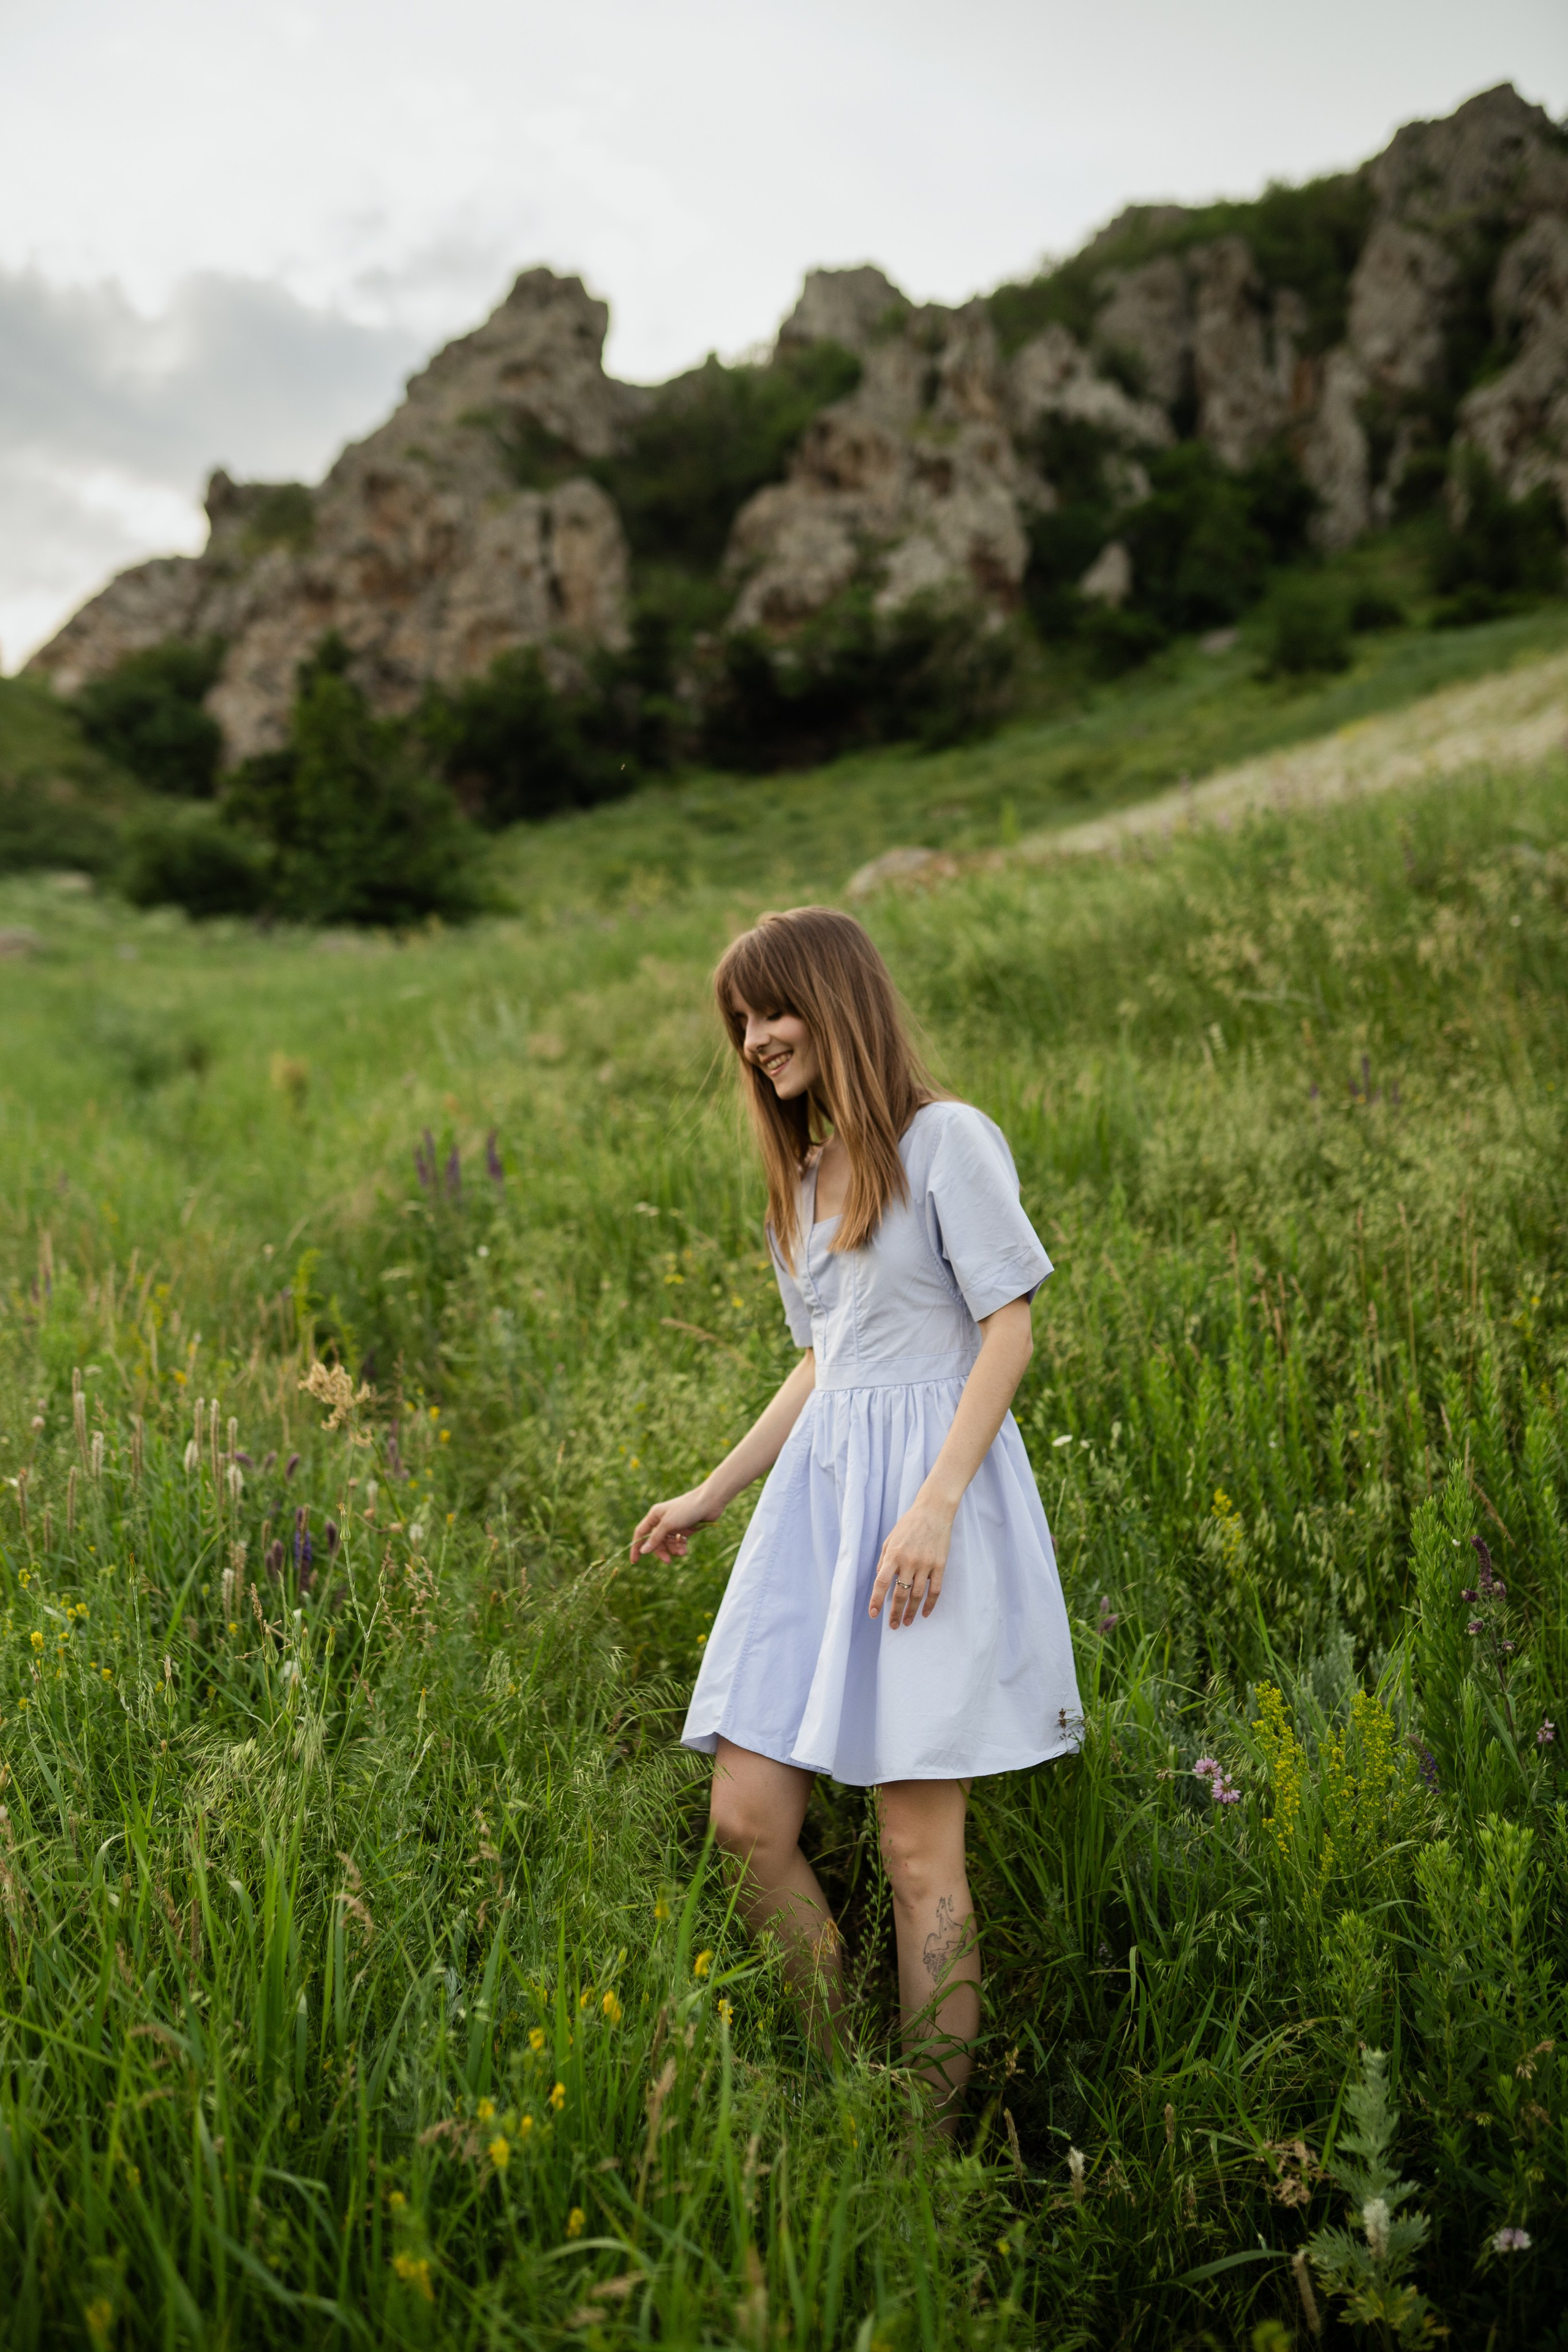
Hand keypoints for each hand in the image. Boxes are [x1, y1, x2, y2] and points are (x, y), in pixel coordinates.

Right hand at [630, 1485, 718, 1562]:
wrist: (709, 1503)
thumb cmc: (686, 1509)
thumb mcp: (668, 1524)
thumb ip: (655, 1538)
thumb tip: (643, 1550)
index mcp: (654, 1516)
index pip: (640, 1533)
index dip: (637, 1547)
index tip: (635, 1561)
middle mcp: (662, 1521)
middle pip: (655, 1542)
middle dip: (661, 1552)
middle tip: (668, 1561)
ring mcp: (674, 1526)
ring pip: (668, 1544)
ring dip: (673, 1550)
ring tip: (682, 1552)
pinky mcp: (685, 1529)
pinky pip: (678, 1543)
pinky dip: (681, 1547)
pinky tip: (686, 1548)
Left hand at [869, 1497, 954, 1628]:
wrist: (933, 1511)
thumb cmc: (908, 1525)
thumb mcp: (890, 1539)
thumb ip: (884, 1560)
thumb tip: (879, 1579)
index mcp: (893, 1555)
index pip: (882, 1582)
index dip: (877, 1600)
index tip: (874, 1614)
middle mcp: (909, 1561)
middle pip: (900, 1593)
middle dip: (895, 1612)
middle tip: (893, 1625)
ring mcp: (926, 1564)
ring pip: (917, 1595)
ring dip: (911, 1611)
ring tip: (907, 1622)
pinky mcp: (940, 1565)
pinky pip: (935, 1590)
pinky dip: (930, 1604)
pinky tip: (924, 1613)